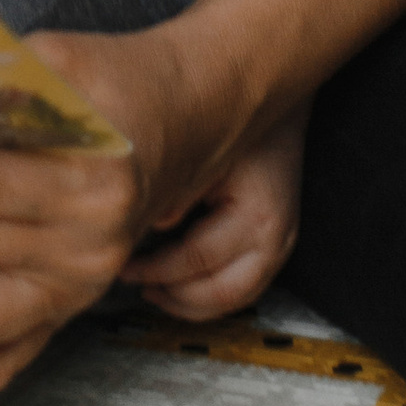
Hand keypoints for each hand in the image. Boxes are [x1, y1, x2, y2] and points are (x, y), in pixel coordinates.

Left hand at [124, 110, 306, 321]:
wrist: (281, 102)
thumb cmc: (244, 124)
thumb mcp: (203, 154)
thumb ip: (173, 194)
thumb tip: (138, 230)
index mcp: (257, 215)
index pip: (197, 259)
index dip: (156, 270)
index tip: (124, 267)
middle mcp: (276, 238)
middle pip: (221, 293)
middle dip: (175, 297)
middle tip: (137, 284)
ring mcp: (281, 245)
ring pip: (235, 299)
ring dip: (193, 302)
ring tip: (155, 291)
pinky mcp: (277, 245)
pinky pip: (244, 287)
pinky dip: (211, 294)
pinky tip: (182, 285)